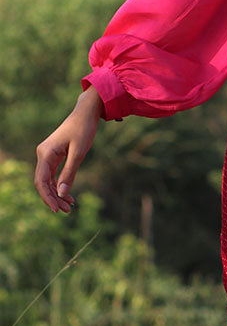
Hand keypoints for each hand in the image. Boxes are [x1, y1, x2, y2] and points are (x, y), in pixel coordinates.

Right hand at [34, 87, 104, 212]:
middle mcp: (43, 154)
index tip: (57, 210)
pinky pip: (53, 174)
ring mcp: (47, 155)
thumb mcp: (79, 153)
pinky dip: (59, 185)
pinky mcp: (54, 155)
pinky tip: (68, 194)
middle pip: (42, 183)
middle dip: (53, 198)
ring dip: (57, 193)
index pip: (41, 181)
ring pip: (48, 180)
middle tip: (67, 211)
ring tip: (70, 206)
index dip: (47, 197)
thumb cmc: (83, 130)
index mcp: (45, 153)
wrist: (86, 114)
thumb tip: (61, 193)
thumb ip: (69, 173)